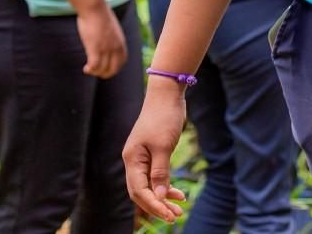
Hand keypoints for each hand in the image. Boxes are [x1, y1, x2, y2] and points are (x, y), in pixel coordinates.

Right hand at [76, 5, 126, 77]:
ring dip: (95, 72)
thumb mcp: (111, 28)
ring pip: (102, 69)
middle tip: (96, 72)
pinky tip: (85, 68)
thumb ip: (112, 37)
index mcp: (121, 42)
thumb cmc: (100, 16)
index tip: (107, 69)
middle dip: (105, 74)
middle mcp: (115, 47)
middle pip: (113, 68)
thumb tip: (107, 41)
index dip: (115, 68)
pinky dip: (90, 69)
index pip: (122, 61)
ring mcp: (106, 48)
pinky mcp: (95, 48)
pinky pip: (94, 65)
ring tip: (88, 70)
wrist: (95, 9)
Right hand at [123, 79, 188, 221]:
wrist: (167, 95)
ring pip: (149, 185)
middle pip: (141, 192)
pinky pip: (156, 176)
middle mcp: (134, 161)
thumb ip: (160, 172)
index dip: (153, 205)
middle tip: (175, 216)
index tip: (169, 214)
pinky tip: (178, 193)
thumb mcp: (164, 146)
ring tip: (179, 208)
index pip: (139, 190)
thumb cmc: (164, 118)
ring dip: (163, 198)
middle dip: (157, 205)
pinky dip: (166, 185)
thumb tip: (160, 196)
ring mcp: (142, 157)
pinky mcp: (153, 153)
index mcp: (132, 160)